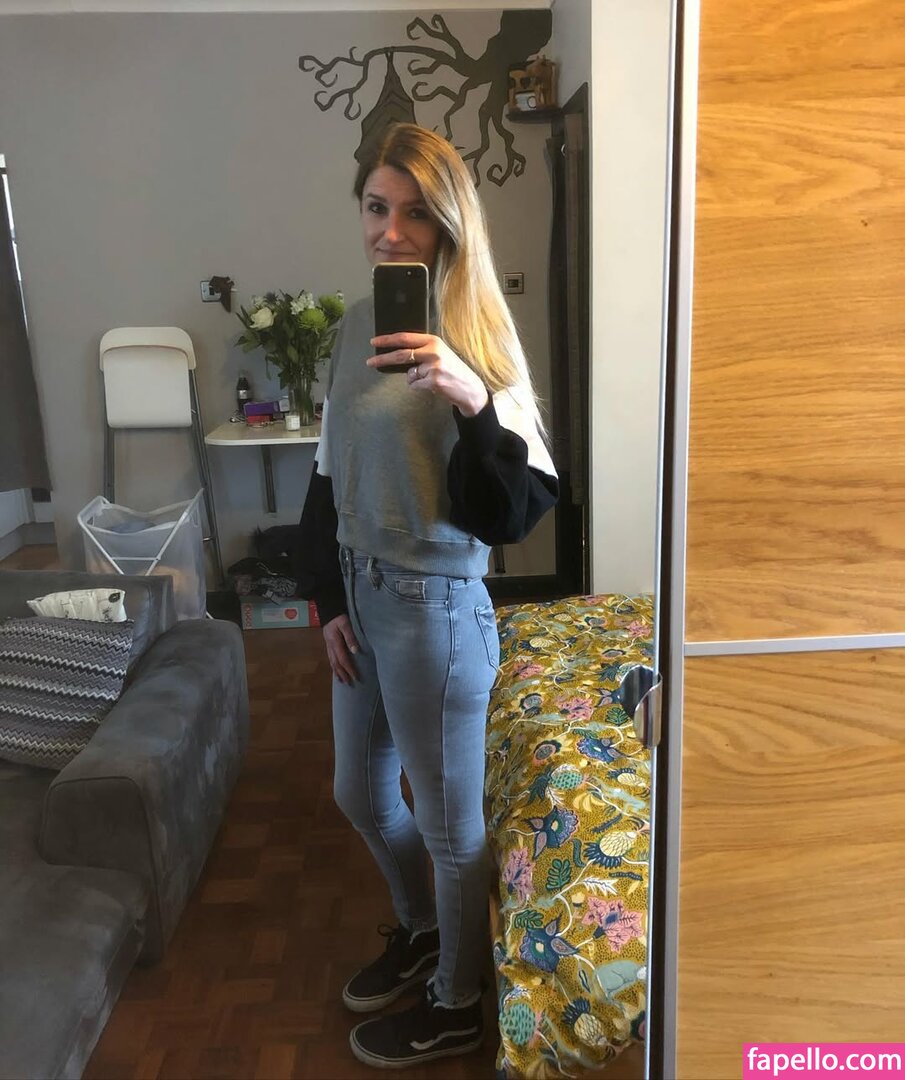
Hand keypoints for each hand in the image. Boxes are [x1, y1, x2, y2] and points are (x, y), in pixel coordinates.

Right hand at [323, 614, 359, 684]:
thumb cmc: (338, 616)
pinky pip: (331, 658)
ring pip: (332, 662)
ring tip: (342, 680)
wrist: (328, 610)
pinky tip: (336, 669)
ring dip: (337, 672)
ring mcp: (328, 646)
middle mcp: (330, 646)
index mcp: (335, 643)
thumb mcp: (345, 624)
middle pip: (336, 664)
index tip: (356, 677)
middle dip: (343, 674)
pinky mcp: (328, 644)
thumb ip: (350, 637)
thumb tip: (355, 651)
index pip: (343, 660)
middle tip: (350, 683)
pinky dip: (334, 666)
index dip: (349, 669)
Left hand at [367, 333, 489, 416]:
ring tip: (431, 379)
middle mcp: (433, 351)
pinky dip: (419, 387)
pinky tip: (433, 386)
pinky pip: (414, 385)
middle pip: (401, 354)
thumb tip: (396, 352)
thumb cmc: (451, 370)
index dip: (388, 340)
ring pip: (409, 374)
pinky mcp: (433, 381)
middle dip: (383, 359)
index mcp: (433, 341)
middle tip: (370, 362)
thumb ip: (421, 350)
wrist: (469, 388)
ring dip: (415, 379)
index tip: (374, 341)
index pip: (405, 337)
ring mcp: (433, 367)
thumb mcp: (439, 353)